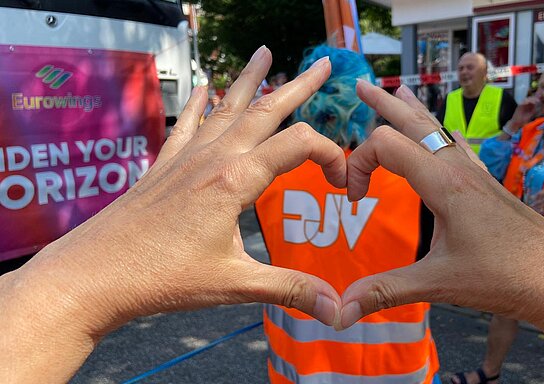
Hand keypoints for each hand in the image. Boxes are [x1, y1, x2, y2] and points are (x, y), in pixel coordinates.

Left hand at [1, 46, 344, 382]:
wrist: (93, 275)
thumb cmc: (161, 278)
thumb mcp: (234, 283)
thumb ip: (289, 289)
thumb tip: (338, 308)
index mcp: (234, 180)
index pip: (298, 145)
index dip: (329, 156)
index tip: (341, 183)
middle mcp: (211, 159)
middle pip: (264, 110)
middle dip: (298, 86)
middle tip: (322, 64)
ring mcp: (185, 159)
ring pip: (227, 109)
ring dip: (250, 81)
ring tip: (264, 54)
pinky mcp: (164, 167)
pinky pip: (188, 125)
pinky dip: (200, 104)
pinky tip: (205, 88)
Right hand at [343, 80, 543, 326]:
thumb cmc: (505, 277)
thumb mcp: (439, 283)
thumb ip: (386, 291)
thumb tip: (340, 312)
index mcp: (443, 182)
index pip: (385, 145)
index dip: (358, 165)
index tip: (355, 200)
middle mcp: (460, 170)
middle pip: (415, 122)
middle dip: (383, 104)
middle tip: (360, 86)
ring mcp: (477, 176)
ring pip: (439, 130)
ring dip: (412, 112)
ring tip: (398, 92)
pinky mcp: (488, 189)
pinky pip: (458, 147)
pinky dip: (440, 133)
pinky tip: (446, 134)